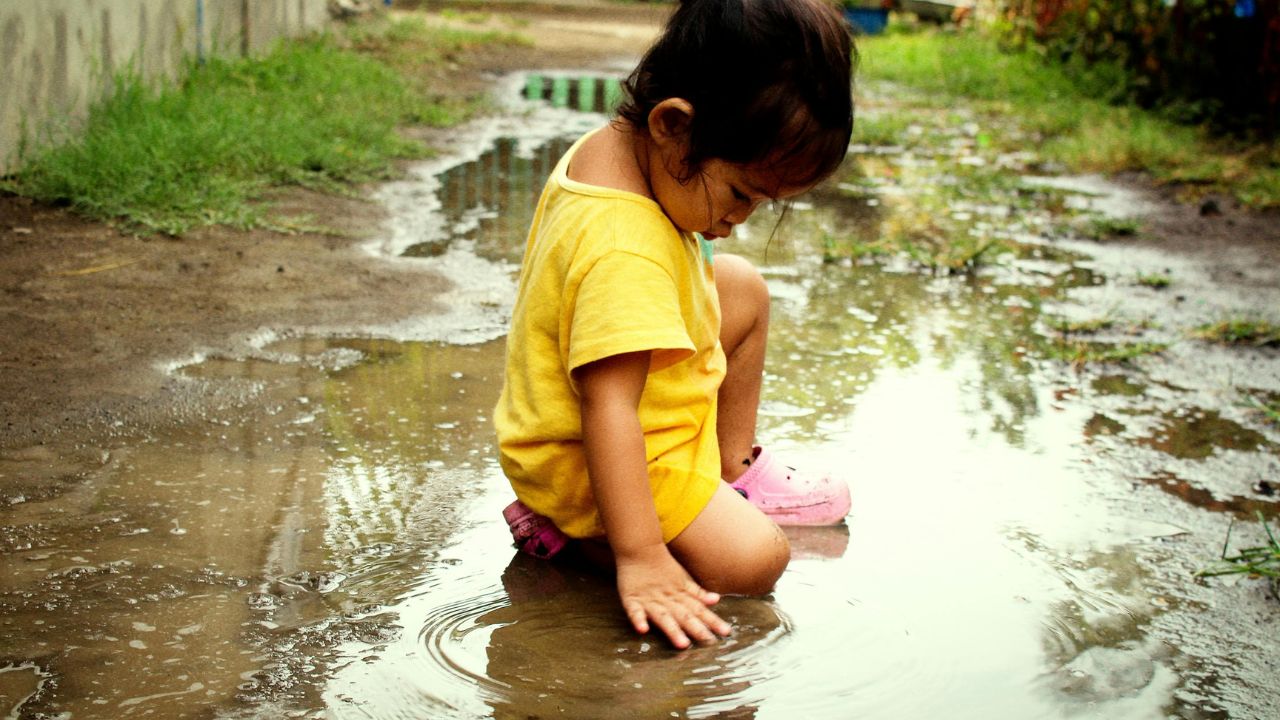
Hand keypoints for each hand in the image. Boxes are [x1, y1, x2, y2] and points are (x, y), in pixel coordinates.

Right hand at [615, 545, 731, 648]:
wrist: (639, 547)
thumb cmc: (662, 566)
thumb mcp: (682, 579)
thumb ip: (697, 592)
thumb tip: (716, 600)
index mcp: (680, 595)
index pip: (699, 610)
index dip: (712, 620)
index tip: (726, 632)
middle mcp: (667, 599)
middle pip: (684, 615)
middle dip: (696, 628)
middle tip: (709, 641)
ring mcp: (649, 600)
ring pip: (663, 617)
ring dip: (672, 630)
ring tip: (682, 644)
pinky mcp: (631, 599)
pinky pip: (634, 611)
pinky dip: (638, 619)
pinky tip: (642, 630)